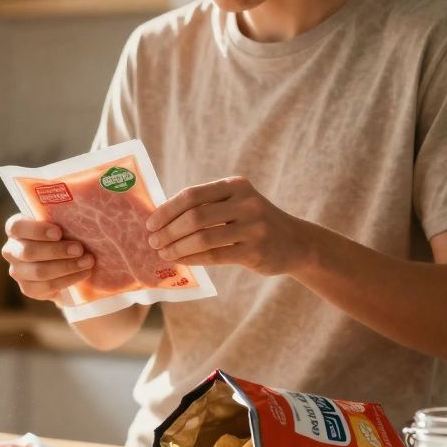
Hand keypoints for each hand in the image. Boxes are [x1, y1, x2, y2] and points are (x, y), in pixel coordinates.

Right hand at [1, 214, 94, 301]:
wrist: (64, 263)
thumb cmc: (63, 236)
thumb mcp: (60, 223)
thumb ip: (63, 216)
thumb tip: (82, 202)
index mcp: (16, 229)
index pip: (16, 226)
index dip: (36, 230)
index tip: (59, 232)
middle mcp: (11, 250)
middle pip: (28, 252)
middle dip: (56, 251)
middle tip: (79, 249)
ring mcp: (18, 271)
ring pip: (39, 271)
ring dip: (66, 267)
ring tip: (87, 262)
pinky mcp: (28, 288)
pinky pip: (46, 287)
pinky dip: (67, 280)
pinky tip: (82, 273)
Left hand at [145, 176, 311, 275]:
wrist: (296, 242)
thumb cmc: (254, 222)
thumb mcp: (236, 203)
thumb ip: (207, 206)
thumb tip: (161, 218)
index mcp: (236, 185)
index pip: (192, 195)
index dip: (167, 210)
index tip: (150, 223)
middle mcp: (246, 202)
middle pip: (195, 216)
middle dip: (168, 230)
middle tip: (153, 242)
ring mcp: (253, 227)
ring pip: (203, 238)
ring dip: (177, 247)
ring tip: (163, 253)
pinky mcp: (255, 251)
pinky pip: (215, 256)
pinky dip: (193, 259)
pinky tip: (180, 261)